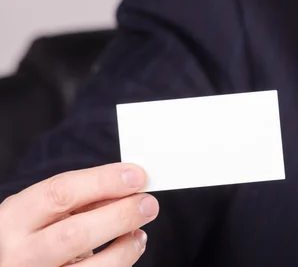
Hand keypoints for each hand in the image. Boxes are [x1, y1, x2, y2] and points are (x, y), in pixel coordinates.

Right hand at [0, 163, 158, 265]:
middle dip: (120, 216)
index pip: (60, 193)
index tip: (137, 176)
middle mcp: (19, 253)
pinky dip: (121, 264)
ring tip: (139, 232)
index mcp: (14, 218)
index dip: (103, 181)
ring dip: (125, 247)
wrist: (11, 263)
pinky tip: (128, 250)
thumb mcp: (43, 210)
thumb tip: (128, 186)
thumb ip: (81, 199)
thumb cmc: (31, 233)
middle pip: (76, 233)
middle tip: (148, 204)